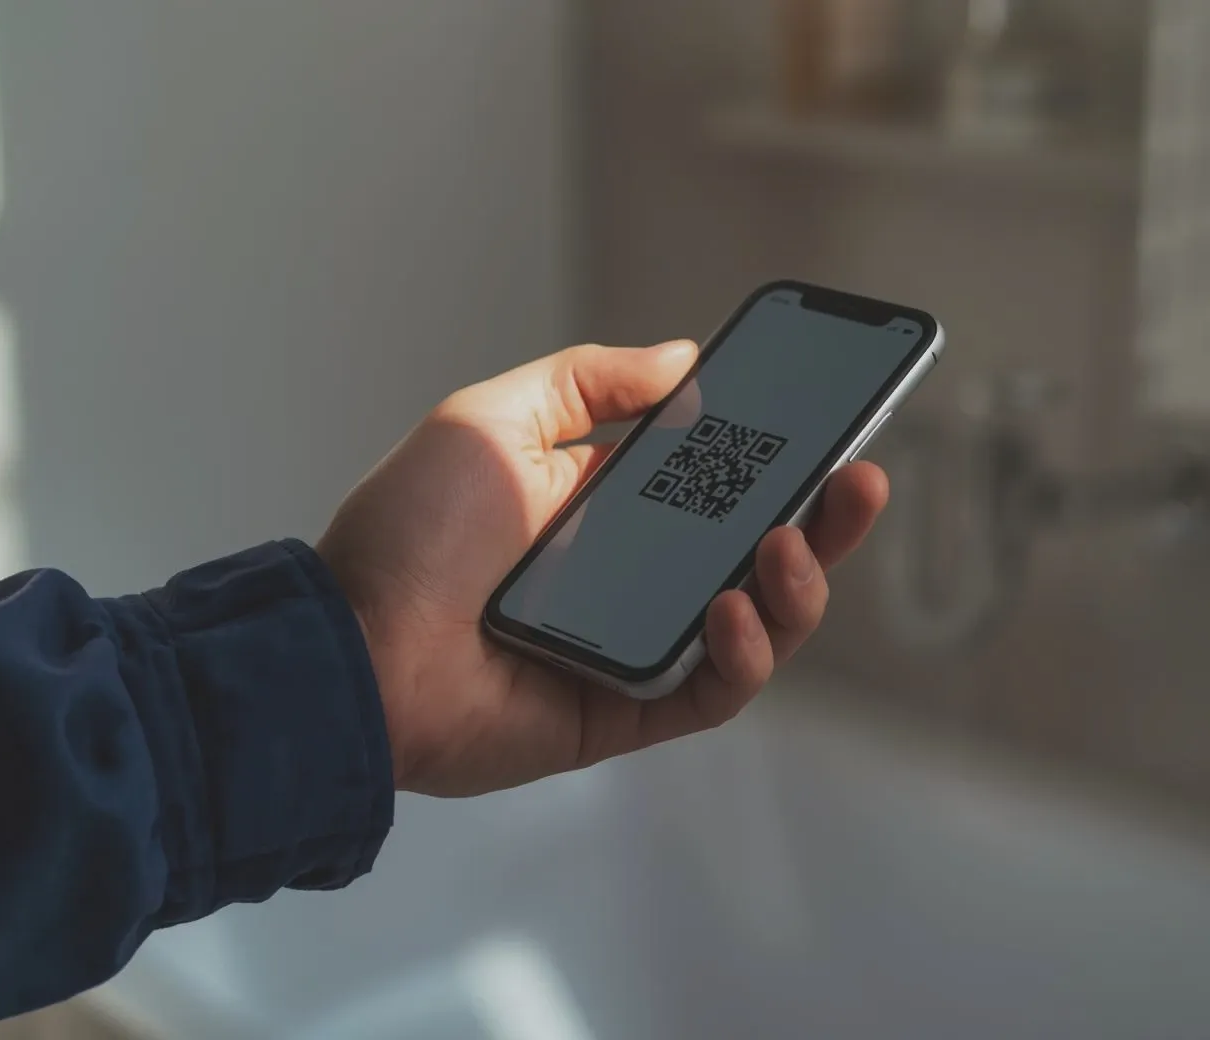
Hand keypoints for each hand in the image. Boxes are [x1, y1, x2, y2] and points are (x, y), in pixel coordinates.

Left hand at [317, 341, 888, 797]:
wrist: (352, 645)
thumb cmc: (408, 531)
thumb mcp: (494, 420)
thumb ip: (590, 382)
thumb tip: (684, 356)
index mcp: (606, 504)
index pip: (717, 479)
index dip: (778, 452)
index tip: (827, 417)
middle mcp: (631, 574)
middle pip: (755, 550)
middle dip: (820, 517)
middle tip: (857, 478)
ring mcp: (634, 644)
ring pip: (754, 623)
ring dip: (795, 584)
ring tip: (789, 543)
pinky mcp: (626, 709)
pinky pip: (712, 691)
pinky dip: (742, 655)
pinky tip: (734, 610)